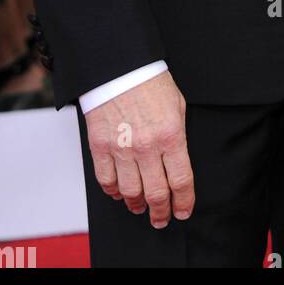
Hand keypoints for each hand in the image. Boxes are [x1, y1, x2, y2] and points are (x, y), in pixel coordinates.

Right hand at [83, 70, 194, 227]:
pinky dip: (114, 192)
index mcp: (171, 135)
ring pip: (130, 192)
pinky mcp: (100, 146)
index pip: (181, 180)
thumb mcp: (177, 106)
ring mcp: (121, 148)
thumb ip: (177, 137)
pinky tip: (120, 193)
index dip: (183, 201)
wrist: (119, 66)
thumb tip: (176, 163)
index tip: (183, 211)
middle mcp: (147, 146)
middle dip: (161, 211)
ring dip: (136, 205)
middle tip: (161, 218)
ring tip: (140, 208)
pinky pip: (106, 180)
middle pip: (156, 193)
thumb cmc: (150, 81)